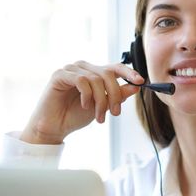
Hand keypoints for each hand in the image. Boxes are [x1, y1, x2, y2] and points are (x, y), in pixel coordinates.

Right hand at [20, 60, 143, 143]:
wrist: (54, 128)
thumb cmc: (75, 116)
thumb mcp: (102, 106)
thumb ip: (117, 95)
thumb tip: (135, 86)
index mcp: (94, 73)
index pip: (115, 67)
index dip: (129, 72)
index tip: (141, 82)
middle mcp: (83, 68)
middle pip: (108, 74)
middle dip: (115, 95)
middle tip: (115, 113)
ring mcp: (71, 69)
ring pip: (96, 79)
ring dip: (101, 100)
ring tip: (99, 117)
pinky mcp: (60, 75)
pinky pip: (81, 80)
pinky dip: (87, 95)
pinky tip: (85, 106)